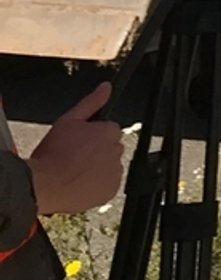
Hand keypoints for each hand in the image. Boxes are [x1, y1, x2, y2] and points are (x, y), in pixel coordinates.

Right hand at [29, 82, 123, 216]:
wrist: (43, 184)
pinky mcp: (111, 191)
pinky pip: (108, 185)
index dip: (92, 136)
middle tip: (75, 157)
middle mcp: (117, 151)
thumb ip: (91, 102)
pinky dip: (98, 185)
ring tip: (75, 171)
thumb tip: (106, 88)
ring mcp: (115, 172)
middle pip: (111, 147)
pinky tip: (80, 183)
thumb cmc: (52, 154)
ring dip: (98, 167)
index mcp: (109, 132)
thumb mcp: (68, 120)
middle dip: (97, 150)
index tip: (79, 143)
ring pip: (110, 166)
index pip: (109, 130)